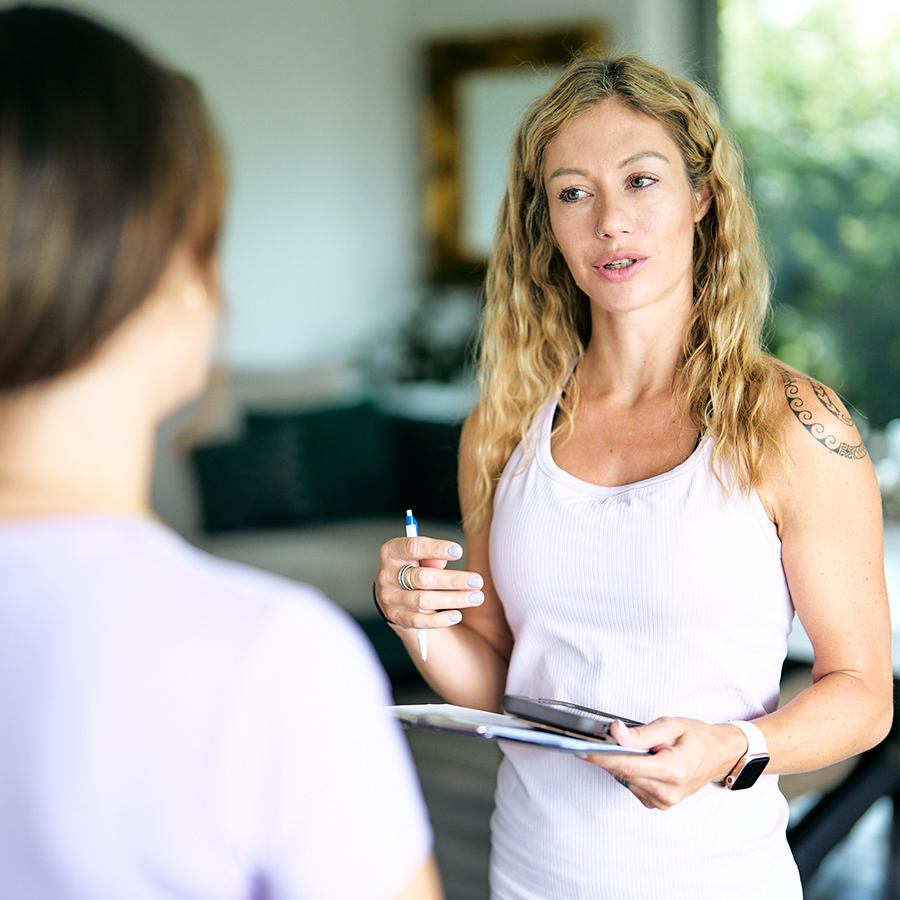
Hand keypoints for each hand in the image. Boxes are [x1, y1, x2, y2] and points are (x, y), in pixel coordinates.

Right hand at [375, 534, 484, 629]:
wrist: (391, 589)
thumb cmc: (411, 566)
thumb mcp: (417, 555)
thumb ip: (430, 556)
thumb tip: (443, 560)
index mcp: (391, 552)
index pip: (413, 547)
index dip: (436, 548)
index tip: (458, 552)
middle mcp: (387, 574)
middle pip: (422, 577)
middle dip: (453, 580)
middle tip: (477, 581)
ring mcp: (390, 597)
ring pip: (424, 600)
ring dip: (453, 599)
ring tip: (476, 597)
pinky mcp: (396, 616)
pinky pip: (419, 621)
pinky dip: (440, 620)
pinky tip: (457, 615)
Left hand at [579, 717, 747, 809]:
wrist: (718, 756)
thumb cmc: (697, 738)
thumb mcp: (670, 725)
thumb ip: (641, 732)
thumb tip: (616, 732)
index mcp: (672, 771)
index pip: (627, 766)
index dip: (600, 757)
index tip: (580, 749)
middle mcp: (666, 792)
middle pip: (622, 773)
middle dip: (605, 756)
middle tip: (590, 739)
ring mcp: (662, 802)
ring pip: (625, 780)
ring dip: (618, 763)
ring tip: (625, 746)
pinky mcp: (658, 804)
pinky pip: (632, 785)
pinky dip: (628, 771)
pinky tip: (636, 759)